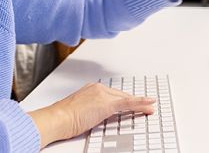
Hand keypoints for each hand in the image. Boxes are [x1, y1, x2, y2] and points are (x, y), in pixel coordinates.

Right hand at [29, 82, 155, 147]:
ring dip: (140, 104)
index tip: (132, 103)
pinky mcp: (107, 104)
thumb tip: (96, 116)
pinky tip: (149, 104)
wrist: (57, 118)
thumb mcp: (79, 111)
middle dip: (134, 102)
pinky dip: (140, 103)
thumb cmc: (62, 118)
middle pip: (121, 96)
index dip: (124, 100)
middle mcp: (98, 89)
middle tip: (146, 105)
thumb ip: (90, 110)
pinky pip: (128, 103)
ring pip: (126, 99)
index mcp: (91, 89)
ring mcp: (103, 95)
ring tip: (151, 107)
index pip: (113, 94)